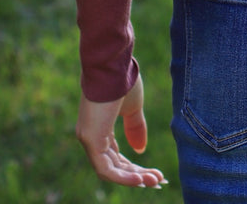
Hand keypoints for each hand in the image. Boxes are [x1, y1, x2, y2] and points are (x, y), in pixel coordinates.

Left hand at [75, 73, 166, 187]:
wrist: (114, 66)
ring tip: (154, 181)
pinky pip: (106, 169)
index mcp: (100, 128)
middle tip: (158, 180)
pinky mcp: (91, 140)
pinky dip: (123, 176)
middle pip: (114, 165)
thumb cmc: (123, 81)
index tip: (154, 173)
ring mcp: (88, 139)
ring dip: (133, 177)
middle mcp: (91, 136)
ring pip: (110, 170)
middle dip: (137, 174)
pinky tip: (140, 178)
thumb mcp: (133, 108)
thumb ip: (135, 128)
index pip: (114, 156)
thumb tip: (141, 149)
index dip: (134, 167)